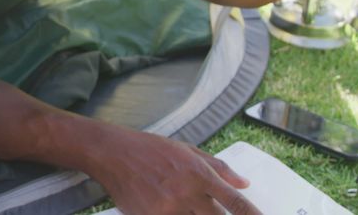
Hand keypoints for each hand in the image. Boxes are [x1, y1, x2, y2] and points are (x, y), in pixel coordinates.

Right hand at [91, 128, 259, 214]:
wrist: (112, 154)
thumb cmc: (150, 149)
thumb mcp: (187, 150)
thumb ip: (218, 168)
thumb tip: (244, 183)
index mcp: (199, 173)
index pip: (234, 202)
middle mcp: (186, 193)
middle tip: (219, 212)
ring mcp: (168, 209)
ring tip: (186, 203)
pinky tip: (172, 207)